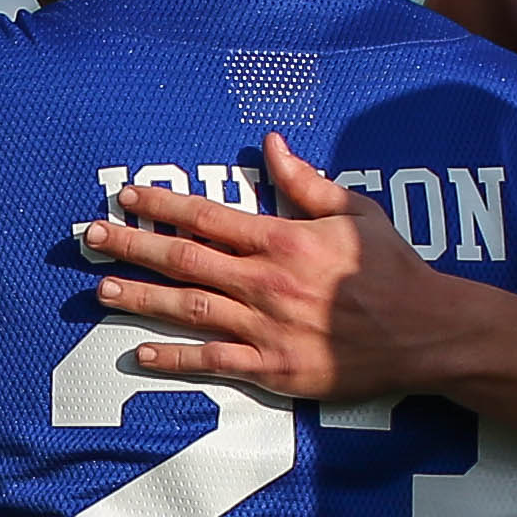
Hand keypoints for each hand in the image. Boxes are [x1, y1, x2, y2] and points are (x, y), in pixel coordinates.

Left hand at [84, 137, 468, 401]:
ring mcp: (265, 328)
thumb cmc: (392, 268)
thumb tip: (273, 147)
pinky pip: (214, 363)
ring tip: (101, 289)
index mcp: (281, 239)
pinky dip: (175, 359)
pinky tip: (140, 353)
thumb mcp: (355, 212)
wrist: (425, 332)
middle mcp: (264, 282)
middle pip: (183, 260)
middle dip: (132, 246)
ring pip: (189, 309)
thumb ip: (307, 182)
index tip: (127, 196)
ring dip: (140, 298)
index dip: (162, 205)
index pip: (206, 217)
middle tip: (90, 237)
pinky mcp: (273, 369)